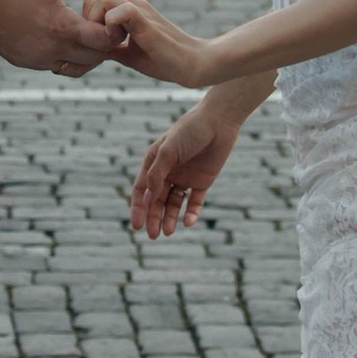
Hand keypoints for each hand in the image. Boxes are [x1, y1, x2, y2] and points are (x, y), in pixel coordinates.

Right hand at [0, 0, 122, 74]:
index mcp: (60, 26)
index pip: (104, 41)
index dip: (114, 29)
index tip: (110, 15)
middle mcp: (50, 49)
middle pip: (95, 58)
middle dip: (103, 43)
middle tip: (100, 22)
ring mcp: (36, 60)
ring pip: (77, 68)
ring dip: (87, 54)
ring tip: (83, 30)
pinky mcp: (24, 62)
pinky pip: (57, 67)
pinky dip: (67, 57)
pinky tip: (62, 36)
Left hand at [87, 0, 220, 89]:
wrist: (193, 64)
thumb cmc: (163, 60)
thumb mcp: (128, 54)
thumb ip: (110, 48)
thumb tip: (89, 52)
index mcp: (126, 9)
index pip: (92, 2)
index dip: (87, 23)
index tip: (95, 45)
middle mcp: (131, 3)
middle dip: (87, 22)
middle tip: (99, 45)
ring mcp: (139, 8)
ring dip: (97, 24)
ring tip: (109, 45)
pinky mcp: (145, 19)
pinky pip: (119, 11)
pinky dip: (110, 28)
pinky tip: (118, 45)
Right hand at [130, 102, 240, 238]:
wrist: (219, 122)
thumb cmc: (190, 131)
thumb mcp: (168, 149)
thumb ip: (157, 172)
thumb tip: (150, 195)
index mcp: (154, 162)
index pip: (142, 189)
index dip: (138, 208)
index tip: (136, 225)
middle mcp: (168, 172)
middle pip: (157, 200)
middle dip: (153, 218)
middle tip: (152, 235)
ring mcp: (185, 178)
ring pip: (174, 203)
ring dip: (169, 218)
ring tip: (167, 232)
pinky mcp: (202, 181)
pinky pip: (194, 202)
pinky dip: (191, 213)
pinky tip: (188, 222)